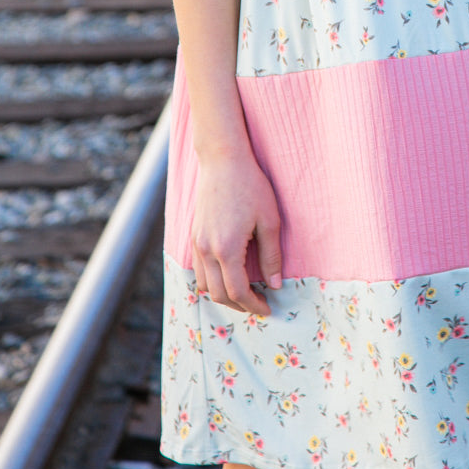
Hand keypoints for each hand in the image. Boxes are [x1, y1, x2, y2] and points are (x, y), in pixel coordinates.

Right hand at [190, 153, 283, 316]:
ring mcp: (196, 243)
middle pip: (218, 294)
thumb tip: (275, 285)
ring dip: (223, 295)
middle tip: (259, 304)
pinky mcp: (193, 235)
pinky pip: (198, 270)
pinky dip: (212, 281)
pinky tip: (228, 275)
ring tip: (244, 293)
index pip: (238, 291)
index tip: (268, 308)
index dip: (253, 305)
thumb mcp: (269, 221)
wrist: (223, 161)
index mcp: (226, 249)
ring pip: (204, 285)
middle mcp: (206, 250)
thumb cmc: (251, 186)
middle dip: (239, 305)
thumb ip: (272, 256)